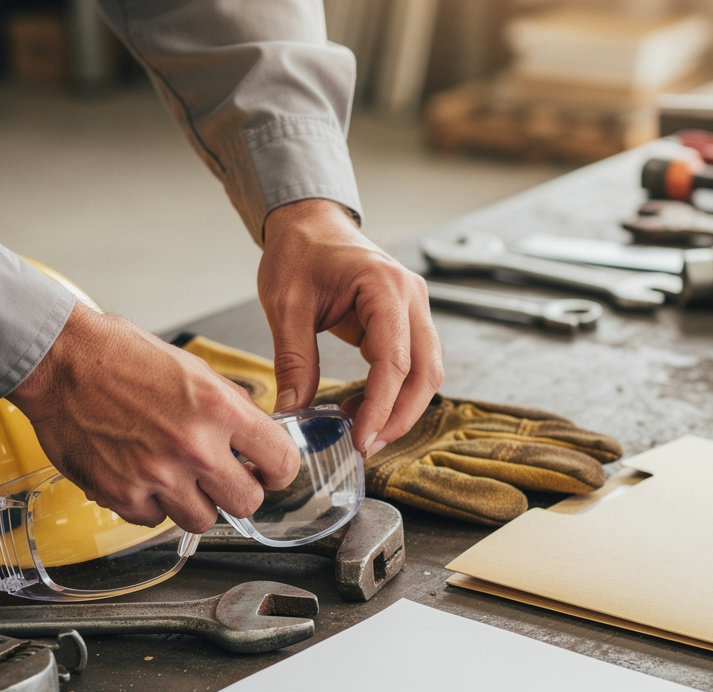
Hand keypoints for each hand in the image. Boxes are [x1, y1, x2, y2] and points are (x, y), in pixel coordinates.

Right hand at [7, 302, 299, 533]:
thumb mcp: (193, 370)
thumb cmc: (120, 357)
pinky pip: (155, 520)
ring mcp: (156, 475)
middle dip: (238, 492)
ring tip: (175, 474)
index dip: (278, 471)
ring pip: (202, 521)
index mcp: (219, 409)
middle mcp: (193, 446)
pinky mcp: (122, 495)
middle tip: (222, 478)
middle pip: (247, 503)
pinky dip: (151, 504)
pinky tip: (140, 475)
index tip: (268, 472)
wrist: (59, 361)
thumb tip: (256, 442)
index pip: (281, 462)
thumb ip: (230, 410)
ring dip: (194, 503)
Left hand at [258, 199, 443, 456]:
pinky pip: (411, 366)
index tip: (361, 439)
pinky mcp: (405, 322)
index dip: (380, 406)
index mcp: (385, 286)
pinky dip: (393, 394)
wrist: (308, 224)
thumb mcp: (285, 305)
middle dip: (400, 416)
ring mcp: (413, 309)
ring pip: (427, 373)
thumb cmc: (298, 252)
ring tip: (363, 433)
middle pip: (426, 372)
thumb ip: (292, 359)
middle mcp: (411, 297)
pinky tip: (360, 409)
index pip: (395, 360)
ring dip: (401, 409)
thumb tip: (293, 411)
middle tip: (367, 446)